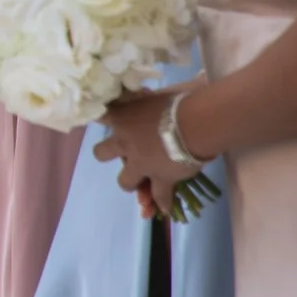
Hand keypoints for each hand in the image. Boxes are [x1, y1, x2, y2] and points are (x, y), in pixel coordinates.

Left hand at [94, 88, 206, 220]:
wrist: (198, 122)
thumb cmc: (182, 98)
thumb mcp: (158, 92)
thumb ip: (151, 96)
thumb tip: (164, 87)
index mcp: (121, 116)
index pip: (98, 116)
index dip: (101, 118)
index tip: (104, 118)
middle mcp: (124, 142)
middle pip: (100, 153)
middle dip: (107, 154)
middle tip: (121, 153)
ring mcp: (140, 163)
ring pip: (125, 181)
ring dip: (131, 182)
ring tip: (138, 185)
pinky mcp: (160, 179)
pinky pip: (158, 196)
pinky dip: (161, 203)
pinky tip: (162, 209)